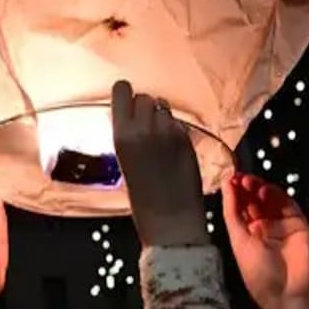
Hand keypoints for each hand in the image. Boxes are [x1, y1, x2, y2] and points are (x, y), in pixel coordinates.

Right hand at [110, 80, 207, 247]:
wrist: (171, 219)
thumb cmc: (143, 197)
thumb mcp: (125, 161)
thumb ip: (127, 135)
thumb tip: (129, 117)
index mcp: (122, 134)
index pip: (122, 89)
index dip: (126, 96)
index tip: (127, 105)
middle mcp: (144, 128)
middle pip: (144, 97)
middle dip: (145, 109)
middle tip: (145, 129)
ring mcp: (167, 131)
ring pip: (163, 107)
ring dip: (161, 118)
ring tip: (160, 140)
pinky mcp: (187, 139)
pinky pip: (178, 123)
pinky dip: (175, 131)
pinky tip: (174, 151)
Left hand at [222, 172, 308, 308]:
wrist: (289, 295)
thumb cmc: (259, 273)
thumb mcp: (239, 241)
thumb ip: (232, 212)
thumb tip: (225, 185)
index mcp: (248, 236)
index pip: (241, 208)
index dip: (235, 193)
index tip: (228, 178)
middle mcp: (265, 229)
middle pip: (255, 201)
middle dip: (246, 188)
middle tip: (238, 176)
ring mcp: (283, 227)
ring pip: (272, 201)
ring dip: (260, 189)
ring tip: (248, 181)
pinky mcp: (300, 225)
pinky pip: (288, 206)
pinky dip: (277, 195)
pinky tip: (264, 189)